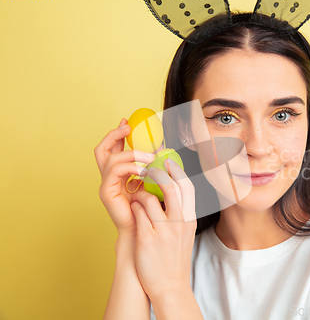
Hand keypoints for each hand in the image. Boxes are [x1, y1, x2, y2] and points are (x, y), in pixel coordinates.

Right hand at [94, 118, 155, 234]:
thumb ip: (154, 166)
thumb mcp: (154, 181)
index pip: (114, 148)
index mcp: (120, 173)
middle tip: (127, 127)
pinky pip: (115, 171)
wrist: (143, 231)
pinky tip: (144, 170)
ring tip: (150, 157)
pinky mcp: (106, 192)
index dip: (118, 134)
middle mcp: (110, 177)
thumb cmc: (151, 209)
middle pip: (102, 149)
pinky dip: (130, 166)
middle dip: (114, 135)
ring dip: (132, 153)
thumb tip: (163, 147)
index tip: (128, 122)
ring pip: (111, 158)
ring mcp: (106, 184)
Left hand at [130, 158, 196, 299]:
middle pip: (171, 187)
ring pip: (149, 198)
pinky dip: (134, 207)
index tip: (168, 161)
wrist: (170, 285)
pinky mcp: (147, 238)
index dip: (177, 171)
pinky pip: (138, 212)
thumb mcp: (185, 233)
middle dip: (158, 173)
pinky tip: (133, 210)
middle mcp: (179, 222)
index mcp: (189, 219)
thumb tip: (173, 191)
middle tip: (149, 167)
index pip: (187, 187)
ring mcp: (163, 230)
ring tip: (138, 195)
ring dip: (140, 193)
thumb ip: (182, 212)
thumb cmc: (175, 258)